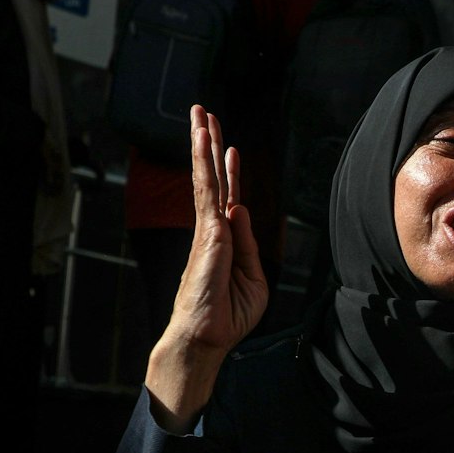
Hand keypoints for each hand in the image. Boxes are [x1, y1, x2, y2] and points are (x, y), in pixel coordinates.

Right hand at [144, 107, 267, 429]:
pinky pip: (208, 192)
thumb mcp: (253, 280)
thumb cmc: (227, 317)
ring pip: (206, 178)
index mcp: (225, 242)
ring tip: (200, 114)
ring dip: (203, 144)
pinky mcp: (208, 233)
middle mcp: (213, 230)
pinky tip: (206, 143)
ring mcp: (208, 230)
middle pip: (213, 180)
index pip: (229, 199)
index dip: (230, 173)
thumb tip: (242, 210)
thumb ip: (250, 244)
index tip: (231, 149)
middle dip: (209, 147)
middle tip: (205, 115)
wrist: (206, 338)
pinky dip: (206, 165)